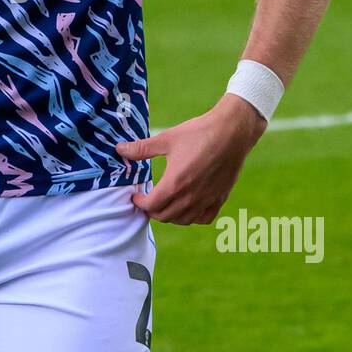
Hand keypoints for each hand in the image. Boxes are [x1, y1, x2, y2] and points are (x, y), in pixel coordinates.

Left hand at [114, 93, 266, 223]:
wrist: (232, 132)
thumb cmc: (199, 133)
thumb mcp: (166, 139)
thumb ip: (141, 149)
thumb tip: (119, 149)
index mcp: (174, 184)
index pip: (150, 206)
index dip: (139, 203)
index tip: (136, 196)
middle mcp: (190, 197)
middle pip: (164, 216)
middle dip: (152, 210)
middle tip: (148, 200)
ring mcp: (207, 200)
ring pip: (182, 220)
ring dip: (170, 215)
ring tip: (165, 203)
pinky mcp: (220, 198)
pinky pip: (204, 218)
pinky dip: (193, 217)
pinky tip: (188, 206)